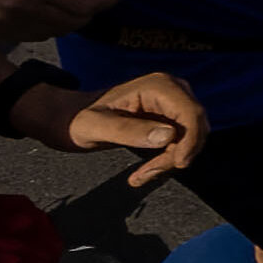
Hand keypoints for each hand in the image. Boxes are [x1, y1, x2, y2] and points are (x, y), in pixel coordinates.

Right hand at [0, 0, 115, 34]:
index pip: (86, 5)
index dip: (105, 1)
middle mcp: (21, 6)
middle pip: (73, 23)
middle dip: (85, 11)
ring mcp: (5, 21)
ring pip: (56, 33)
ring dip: (65, 21)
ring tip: (57, 3)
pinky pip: (35, 37)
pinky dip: (44, 27)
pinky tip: (39, 11)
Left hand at [21, 65, 200, 185]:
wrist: (68, 119)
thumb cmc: (75, 120)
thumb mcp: (95, 127)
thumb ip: (129, 131)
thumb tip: (169, 136)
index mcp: (158, 86)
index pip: (192, 113)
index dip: (191, 140)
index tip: (177, 164)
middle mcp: (172, 91)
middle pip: (194, 126)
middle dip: (177, 154)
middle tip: (146, 175)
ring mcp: (173, 104)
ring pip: (191, 137)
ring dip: (171, 160)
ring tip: (140, 176)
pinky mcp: (170, 117)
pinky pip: (181, 142)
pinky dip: (167, 159)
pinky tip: (144, 172)